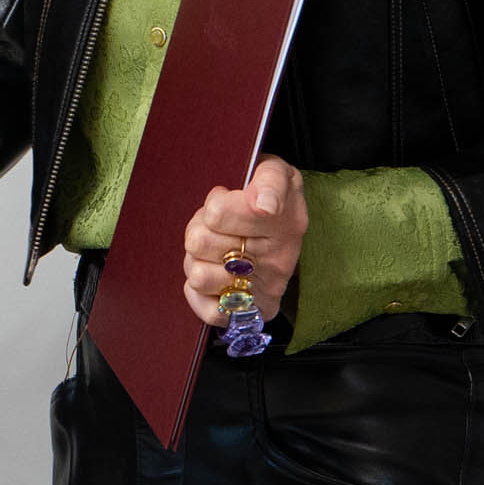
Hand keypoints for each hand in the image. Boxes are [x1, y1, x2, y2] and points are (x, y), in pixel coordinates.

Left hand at [182, 158, 306, 329]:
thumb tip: (263, 204)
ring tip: (215, 248)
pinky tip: (214, 273)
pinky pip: (210, 311)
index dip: (213, 203)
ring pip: (198, 276)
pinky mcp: (253, 312)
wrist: (285, 223)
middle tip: (218, 225)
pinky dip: (202, 294)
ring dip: (198, 259)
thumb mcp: (275, 172)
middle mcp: (279, 261)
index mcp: (285, 222)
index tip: (226, 197)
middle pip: (199, 242)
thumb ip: (269, 180)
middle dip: (201, 228)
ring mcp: (266, 290)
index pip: (217, 213)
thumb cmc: (270, 194)